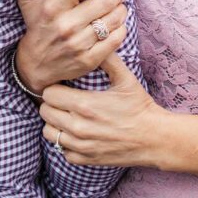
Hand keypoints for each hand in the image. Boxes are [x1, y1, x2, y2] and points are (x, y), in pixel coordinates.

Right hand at [15, 0, 127, 91]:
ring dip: (121, 9)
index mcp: (52, 7)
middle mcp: (66, 25)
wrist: (34, 66)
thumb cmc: (37, 27)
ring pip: (114, 19)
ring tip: (118, 6)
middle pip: (105, 0)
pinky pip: (115, 39)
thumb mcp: (27, 2)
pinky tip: (117, 24)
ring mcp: (78, 44)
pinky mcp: (89, 60)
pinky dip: (121, 28)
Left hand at [40, 53, 168, 166]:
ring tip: (67, 116)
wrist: (153, 137)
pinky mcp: (84, 159)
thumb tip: (99, 38)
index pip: (49, 94)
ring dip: (55, 123)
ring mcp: (80, 146)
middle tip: (65, 99)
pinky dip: (65, 141)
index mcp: (84, 104)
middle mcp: (78, 127)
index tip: (64, 86)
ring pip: (48, 132)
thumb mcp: (125, 77)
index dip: (55, 87)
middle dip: (52, 103)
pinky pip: (61, 149)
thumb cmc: (139, 105)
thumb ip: (107, 58)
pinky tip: (77, 132)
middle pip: (45, 112)